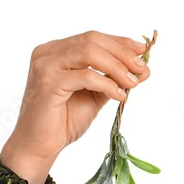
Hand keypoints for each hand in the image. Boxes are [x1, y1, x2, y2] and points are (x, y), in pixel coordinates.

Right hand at [2, 30, 151, 168]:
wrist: (40, 145)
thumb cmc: (64, 121)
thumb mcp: (95, 96)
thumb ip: (113, 80)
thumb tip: (142, 70)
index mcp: (57, 51)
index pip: (92, 38)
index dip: (119, 42)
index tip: (142, 49)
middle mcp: (48, 53)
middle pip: (92, 40)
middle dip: (122, 53)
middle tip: (141, 68)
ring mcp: (45, 66)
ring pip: (89, 53)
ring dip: (116, 67)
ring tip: (132, 83)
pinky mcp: (48, 83)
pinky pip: (85, 76)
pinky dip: (106, 84)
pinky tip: (118, 95)